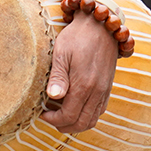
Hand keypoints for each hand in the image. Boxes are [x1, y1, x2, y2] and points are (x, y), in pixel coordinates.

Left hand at [42, 13, 117, 133]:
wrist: (101, 25)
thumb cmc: (77, 37)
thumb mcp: (61, 53)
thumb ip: (58, 78)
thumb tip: (53, 98)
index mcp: (84, 85)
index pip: (68, 116)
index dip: (53, 120)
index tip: (42, 112)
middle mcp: (97, 92)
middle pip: (81, 124)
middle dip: (63, 125)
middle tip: (49, 117)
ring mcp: (105, 90)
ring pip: (92, 120)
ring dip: (76, 123)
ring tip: (61, 114)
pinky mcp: (108, 87)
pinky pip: (100, 110)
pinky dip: (87, 115)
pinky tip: (75, 106)